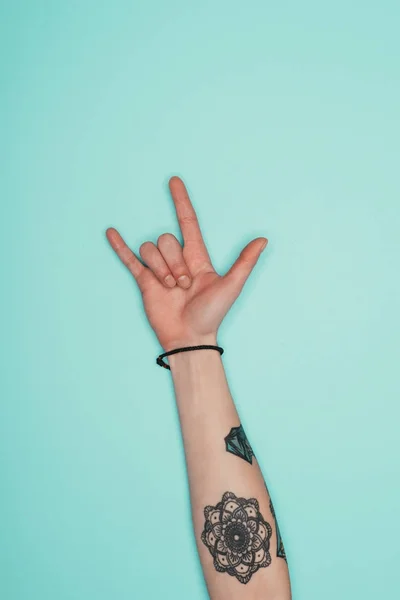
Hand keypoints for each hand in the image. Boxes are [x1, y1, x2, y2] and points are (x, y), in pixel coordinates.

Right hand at [106, 176, 266, 350]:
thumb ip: (245, 262)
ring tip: (170, 289)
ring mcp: (159, 270)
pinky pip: (130, 260)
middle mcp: (177, 259)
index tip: (174, 181)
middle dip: (173, 262)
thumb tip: (263, 239)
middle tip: (183, 285)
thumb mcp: (231, 286)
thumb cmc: (212, 314)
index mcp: (197, 257)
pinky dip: (120, 246)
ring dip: (160, 269)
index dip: (181, 201)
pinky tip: (111, 232)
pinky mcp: (145, 281)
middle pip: (166, 240)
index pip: (187, 221)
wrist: (190, 337)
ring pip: (150, 250)